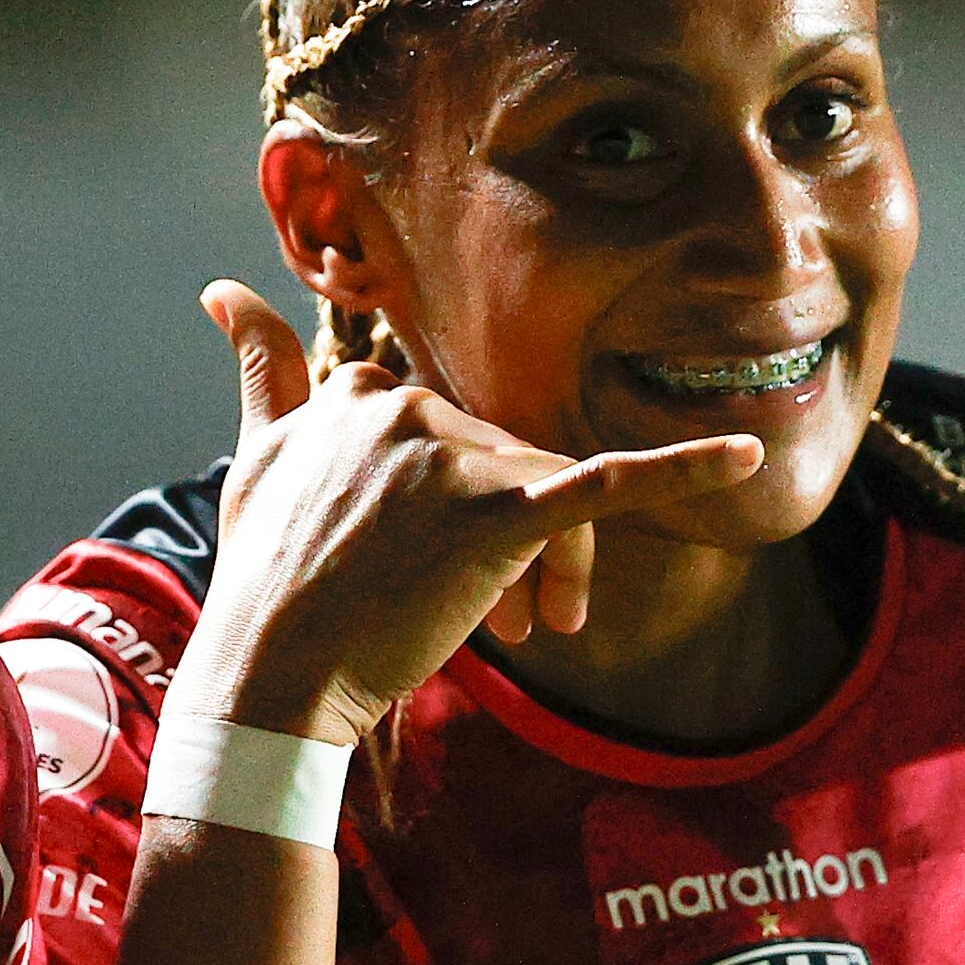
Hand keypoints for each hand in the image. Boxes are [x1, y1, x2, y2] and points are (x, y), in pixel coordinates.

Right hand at [171, 286, 765, 744]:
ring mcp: (451, 461)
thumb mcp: (255, 462)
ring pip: (546, 492)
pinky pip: (605, 484)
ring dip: (552, 568)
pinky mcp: (496, 517)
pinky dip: (681, 468)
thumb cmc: (266, 581)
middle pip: (510, 463)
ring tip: (534, 631)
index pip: (451, 428)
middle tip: (505, 625)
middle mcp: (406, 412)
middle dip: (514, 545)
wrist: (270, 675)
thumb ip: (259, 370)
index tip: (432, 557)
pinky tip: (743, 456)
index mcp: (363, 398)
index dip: (459, 495)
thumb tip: (220, 289)